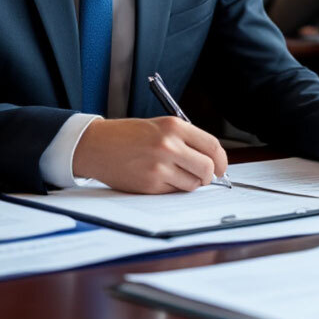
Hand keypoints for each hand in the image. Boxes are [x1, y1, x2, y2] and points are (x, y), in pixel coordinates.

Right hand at [72, 117, 228, 192]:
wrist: (97, 145)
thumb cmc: (128, 136)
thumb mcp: (160, 126)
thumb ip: (186, 140)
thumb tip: (211, 160)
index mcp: (174, 126)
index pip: (212, 146)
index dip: (221, 160)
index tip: (220, 168)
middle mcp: (169, 145)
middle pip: (207, 168)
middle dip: (208, 176)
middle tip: (202, 176)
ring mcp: (160, 166)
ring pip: (193, 184)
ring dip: (190, 183)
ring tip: (174, 174)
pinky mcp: (150, 184)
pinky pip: (174, 191)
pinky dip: (172, 188)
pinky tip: (159, 178)